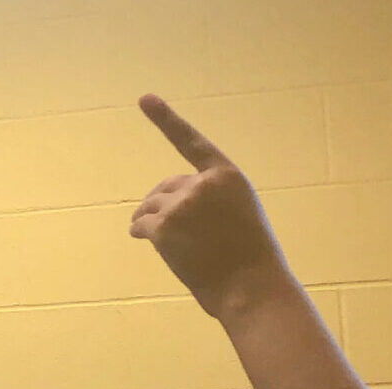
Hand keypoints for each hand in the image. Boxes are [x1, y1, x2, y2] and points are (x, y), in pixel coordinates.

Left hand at [128, 95, 291, 318]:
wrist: (251, 287)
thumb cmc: (249, 257)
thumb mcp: (239, 213)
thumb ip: (210, 198)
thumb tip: (164, 202)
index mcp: (228, 176)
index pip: (192, 143)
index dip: (166, 120)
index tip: (145, 99)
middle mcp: (204, 183)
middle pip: (166, 187)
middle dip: (165, 205)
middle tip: (180, 234)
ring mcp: (182, 203)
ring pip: (150, 206)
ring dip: (150, 221)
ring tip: (174, 245)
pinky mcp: (164, 225)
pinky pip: (141, 224)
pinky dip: (140, 232)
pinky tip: (147, 242)